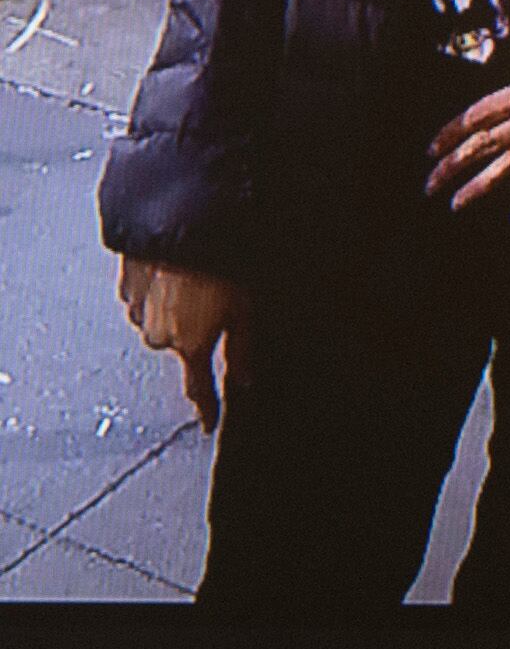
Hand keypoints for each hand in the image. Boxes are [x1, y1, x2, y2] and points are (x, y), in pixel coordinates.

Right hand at [117, 256, 242, 431]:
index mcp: (189, 344)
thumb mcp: (245, 311)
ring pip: (159, 325)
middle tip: (212, 304)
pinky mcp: (125, 288)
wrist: (180, 224)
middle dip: (194, 334)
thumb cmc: (219, 265)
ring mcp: (137, 312)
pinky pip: (144, 301)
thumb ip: (242, 351)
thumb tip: (243, 380)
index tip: (208, 424)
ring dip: (175, 311)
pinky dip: (159, 293)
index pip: (198, 388)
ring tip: (194, 283)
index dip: (206, 408)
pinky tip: (174, 274)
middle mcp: (158, 335)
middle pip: (180, 348)